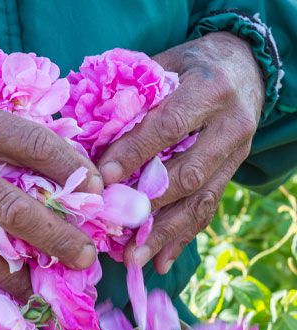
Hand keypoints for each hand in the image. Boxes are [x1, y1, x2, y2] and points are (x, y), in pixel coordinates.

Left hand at [97, 32, 264, 272]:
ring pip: (200, 201)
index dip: (136, 154)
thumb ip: (135, 96)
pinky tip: (160, 261)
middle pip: (189, 173)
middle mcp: (229, 126)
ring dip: (165, 234)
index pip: (168, 128)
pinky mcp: (232, 175)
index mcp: (209, 91)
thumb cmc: (191, 66)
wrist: (244, 68)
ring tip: (135, 258)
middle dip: (150, 205)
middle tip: (117, 228)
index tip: (105, 179)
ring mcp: (235, 156)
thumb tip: (88, 134)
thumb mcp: (166, 65)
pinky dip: (182, 238)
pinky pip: (207, 211)